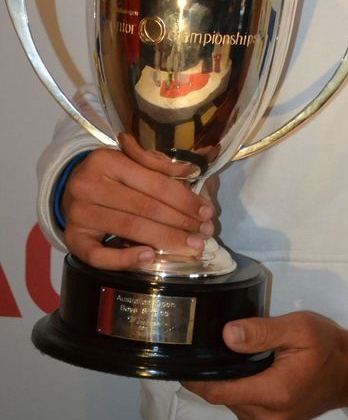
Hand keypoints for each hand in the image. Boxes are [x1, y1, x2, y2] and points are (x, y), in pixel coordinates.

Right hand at [62, 133, 214, 269]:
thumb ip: (160, 165)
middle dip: (180, 222)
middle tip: (204, 234)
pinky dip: (126, 258)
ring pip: (130, 229)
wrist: (69, 188)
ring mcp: (78, 214)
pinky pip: (100, 255)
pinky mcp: (73, 240)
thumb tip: (193, 170)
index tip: (206, 211)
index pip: (155, 183)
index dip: (184, 199)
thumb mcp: (131, 161)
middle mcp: (89, 185)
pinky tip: (150, 256)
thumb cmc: (109, 174)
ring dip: (165, 240)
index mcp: (106, 160)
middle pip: (145, 208)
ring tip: (191, 247)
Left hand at [182, 312, 347, 419]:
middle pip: (223, 398)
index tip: (182, 362)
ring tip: (229, 355)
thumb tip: (227, 335)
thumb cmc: (327, 345)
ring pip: (233, 404)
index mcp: (274, 393)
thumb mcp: (298, 328)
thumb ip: (262, 331)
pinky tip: (246, 370)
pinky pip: (245, 408)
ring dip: (228, 382)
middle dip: (213, 375)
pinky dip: (240, 390)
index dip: (196, 379)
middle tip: (206, 345)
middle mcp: (269, 417)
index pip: (219, 392)